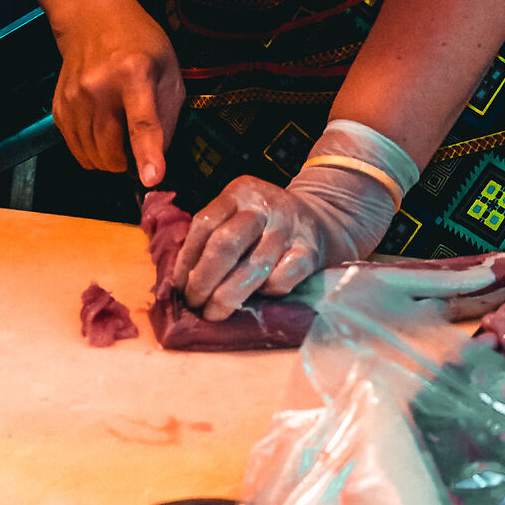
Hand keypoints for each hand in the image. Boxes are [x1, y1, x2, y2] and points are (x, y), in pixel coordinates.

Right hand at [52, 0, 183, 183]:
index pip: (141, 122)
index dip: (147, 154)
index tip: (152, 178)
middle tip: (138, 144)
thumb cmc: (137, 42)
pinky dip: (92, 150)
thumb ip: (168, 114)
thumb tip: (159, 156)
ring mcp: (74, 98)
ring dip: (110, 158)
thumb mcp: (169, 69)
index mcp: (134, 73)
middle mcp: (98, 87)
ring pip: (92, 157)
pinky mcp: (59, 107)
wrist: (92, 18)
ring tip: (120, 132)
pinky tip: (101, 128)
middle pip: (111, 151)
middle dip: (129, 162)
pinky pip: (77, 149)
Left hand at [175, 121, 416, 320]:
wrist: (326, 218)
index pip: (205, 223)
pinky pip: (280, 280)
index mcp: (240, 191)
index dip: (187, 258)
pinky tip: (255, 298)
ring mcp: (290, 228)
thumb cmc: (267, 225)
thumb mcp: (240, 213)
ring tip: (213, 312)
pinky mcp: (310, 251)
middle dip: (203, 280)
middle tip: (194, 303)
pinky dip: (264, 293)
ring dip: (226, 296)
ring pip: (251, 268)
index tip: (178, 285)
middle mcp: (265, 206)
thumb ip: (213, 235)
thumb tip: (180, 280)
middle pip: (225, 244)